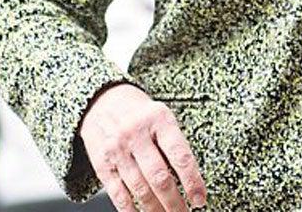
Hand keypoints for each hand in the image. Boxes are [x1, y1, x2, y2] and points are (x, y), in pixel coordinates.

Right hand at [79, 83, 207, 211]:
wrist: (102, 100)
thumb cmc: (139, 113)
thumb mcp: (161, 117)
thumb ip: (174, 144)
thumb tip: (190, 182)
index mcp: (158, 118)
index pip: (180, 156)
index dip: (192, 182)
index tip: (199, 199)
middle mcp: (136, 132)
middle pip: (160, 177)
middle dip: (175, 203)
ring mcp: (117, 148)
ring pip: (140, 189)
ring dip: (156, 210)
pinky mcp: (102, 163)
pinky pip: (118, 193)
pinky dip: (130, 210)